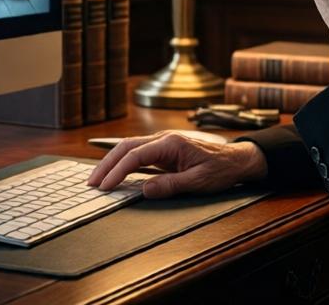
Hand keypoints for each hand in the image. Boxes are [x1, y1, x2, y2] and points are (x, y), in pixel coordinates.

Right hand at [86, 131, 266, 198]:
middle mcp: (163, 138)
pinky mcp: (163, 149)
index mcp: (171, 143)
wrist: (237, 159)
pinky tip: (114, 173)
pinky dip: (122, 162)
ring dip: (111, 162)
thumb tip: (144, 189)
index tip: (106, 187)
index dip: (117, 171)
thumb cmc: (221, 170)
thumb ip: (171, 185)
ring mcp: (162, 142)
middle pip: (126, 147)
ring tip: (97, 179)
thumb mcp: (199, 182)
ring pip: (129, 148)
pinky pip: (137, 153)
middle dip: (106, 164)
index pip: (136, 155)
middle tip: (91, 183)